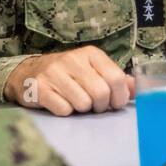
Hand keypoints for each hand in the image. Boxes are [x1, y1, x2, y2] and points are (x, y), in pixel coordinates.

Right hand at [4, 47, 134, 115]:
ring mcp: (54, 73)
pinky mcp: (40, 88)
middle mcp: (72, 59)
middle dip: (101, 106)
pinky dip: (65, 112)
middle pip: (101, 93)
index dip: (119, 97)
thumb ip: (115, 79)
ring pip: (83, 104)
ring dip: (82, 109)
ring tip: (75, 102)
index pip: (116, 77)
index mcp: (90, 53)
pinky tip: (60, 103)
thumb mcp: (92, 70)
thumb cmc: (67, 74)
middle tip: (94, 106)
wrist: (27, 74)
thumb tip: (137, 89)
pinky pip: (64, 110)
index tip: (114, 103)